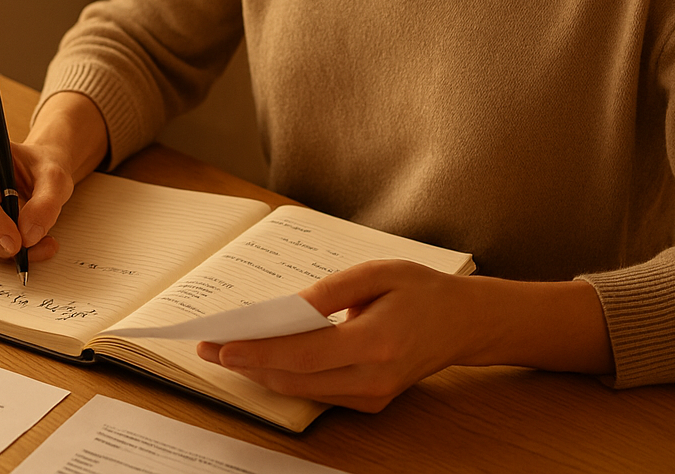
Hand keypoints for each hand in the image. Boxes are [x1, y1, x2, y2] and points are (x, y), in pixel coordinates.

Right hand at [0, 90, 107, 263]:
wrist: (35, 171)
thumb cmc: (42, 168)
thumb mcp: (56, 180)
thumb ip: (47, 204)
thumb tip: (28, 235)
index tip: (17, 242)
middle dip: (1, 241)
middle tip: (34, 245)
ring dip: (0, 250)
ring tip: (33, 243)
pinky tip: (16, 242)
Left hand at [195, 260, 612, 411]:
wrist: (466, 323)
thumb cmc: (423, 290)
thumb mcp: (377, 273)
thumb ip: (330, 292)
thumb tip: (287, 308)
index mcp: (375, 343)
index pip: (301, 355)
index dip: (255, 352)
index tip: (220, 344)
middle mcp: (373, 379)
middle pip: (294, 379)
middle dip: (247, 364)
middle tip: (208, 348)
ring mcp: (373, 396)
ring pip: (302, 391)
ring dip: (261, 372)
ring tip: (226, 352)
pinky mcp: (372, 401)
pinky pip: (318, 393)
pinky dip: (287, 377)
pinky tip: (262, 359)